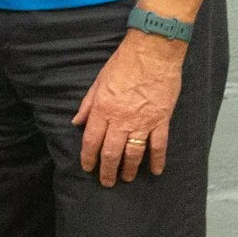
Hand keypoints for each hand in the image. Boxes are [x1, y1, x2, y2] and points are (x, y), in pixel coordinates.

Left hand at [73, 29, 185, 185]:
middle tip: (106, 182)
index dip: (88, 157)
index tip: (88, 168)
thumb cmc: (123, 64)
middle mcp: (120, 119)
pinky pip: (159, 145)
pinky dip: (157, 160)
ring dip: (129, 169)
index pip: (91, 140)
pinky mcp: (161, 120)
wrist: (152, 53)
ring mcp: (142, 121)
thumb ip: (87, 105)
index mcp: (102, 110)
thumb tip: (76, 123)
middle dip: (107, 170)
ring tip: (125, 179)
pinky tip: (154, 171)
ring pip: (133, 152)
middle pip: (111, 152)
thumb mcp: (97, 82)